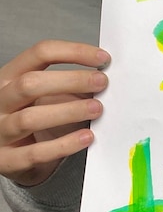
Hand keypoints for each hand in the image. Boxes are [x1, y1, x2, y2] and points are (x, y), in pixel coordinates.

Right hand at [0, 41, 108, 186]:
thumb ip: (69, 84)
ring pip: (30, 118)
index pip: (40, 53)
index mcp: (10, 77)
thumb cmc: (37, 116)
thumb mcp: (47, 94)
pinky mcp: (6, 160)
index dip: (74, 52)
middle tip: (102, 83)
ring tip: (97, 109)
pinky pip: (34, 153)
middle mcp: (0, 101)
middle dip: (71, 80)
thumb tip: (103, 78)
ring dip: (69, 111)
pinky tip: (86, 137)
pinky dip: (64, 144)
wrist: (16, 156)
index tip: (103, 59)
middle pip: (30, 83)